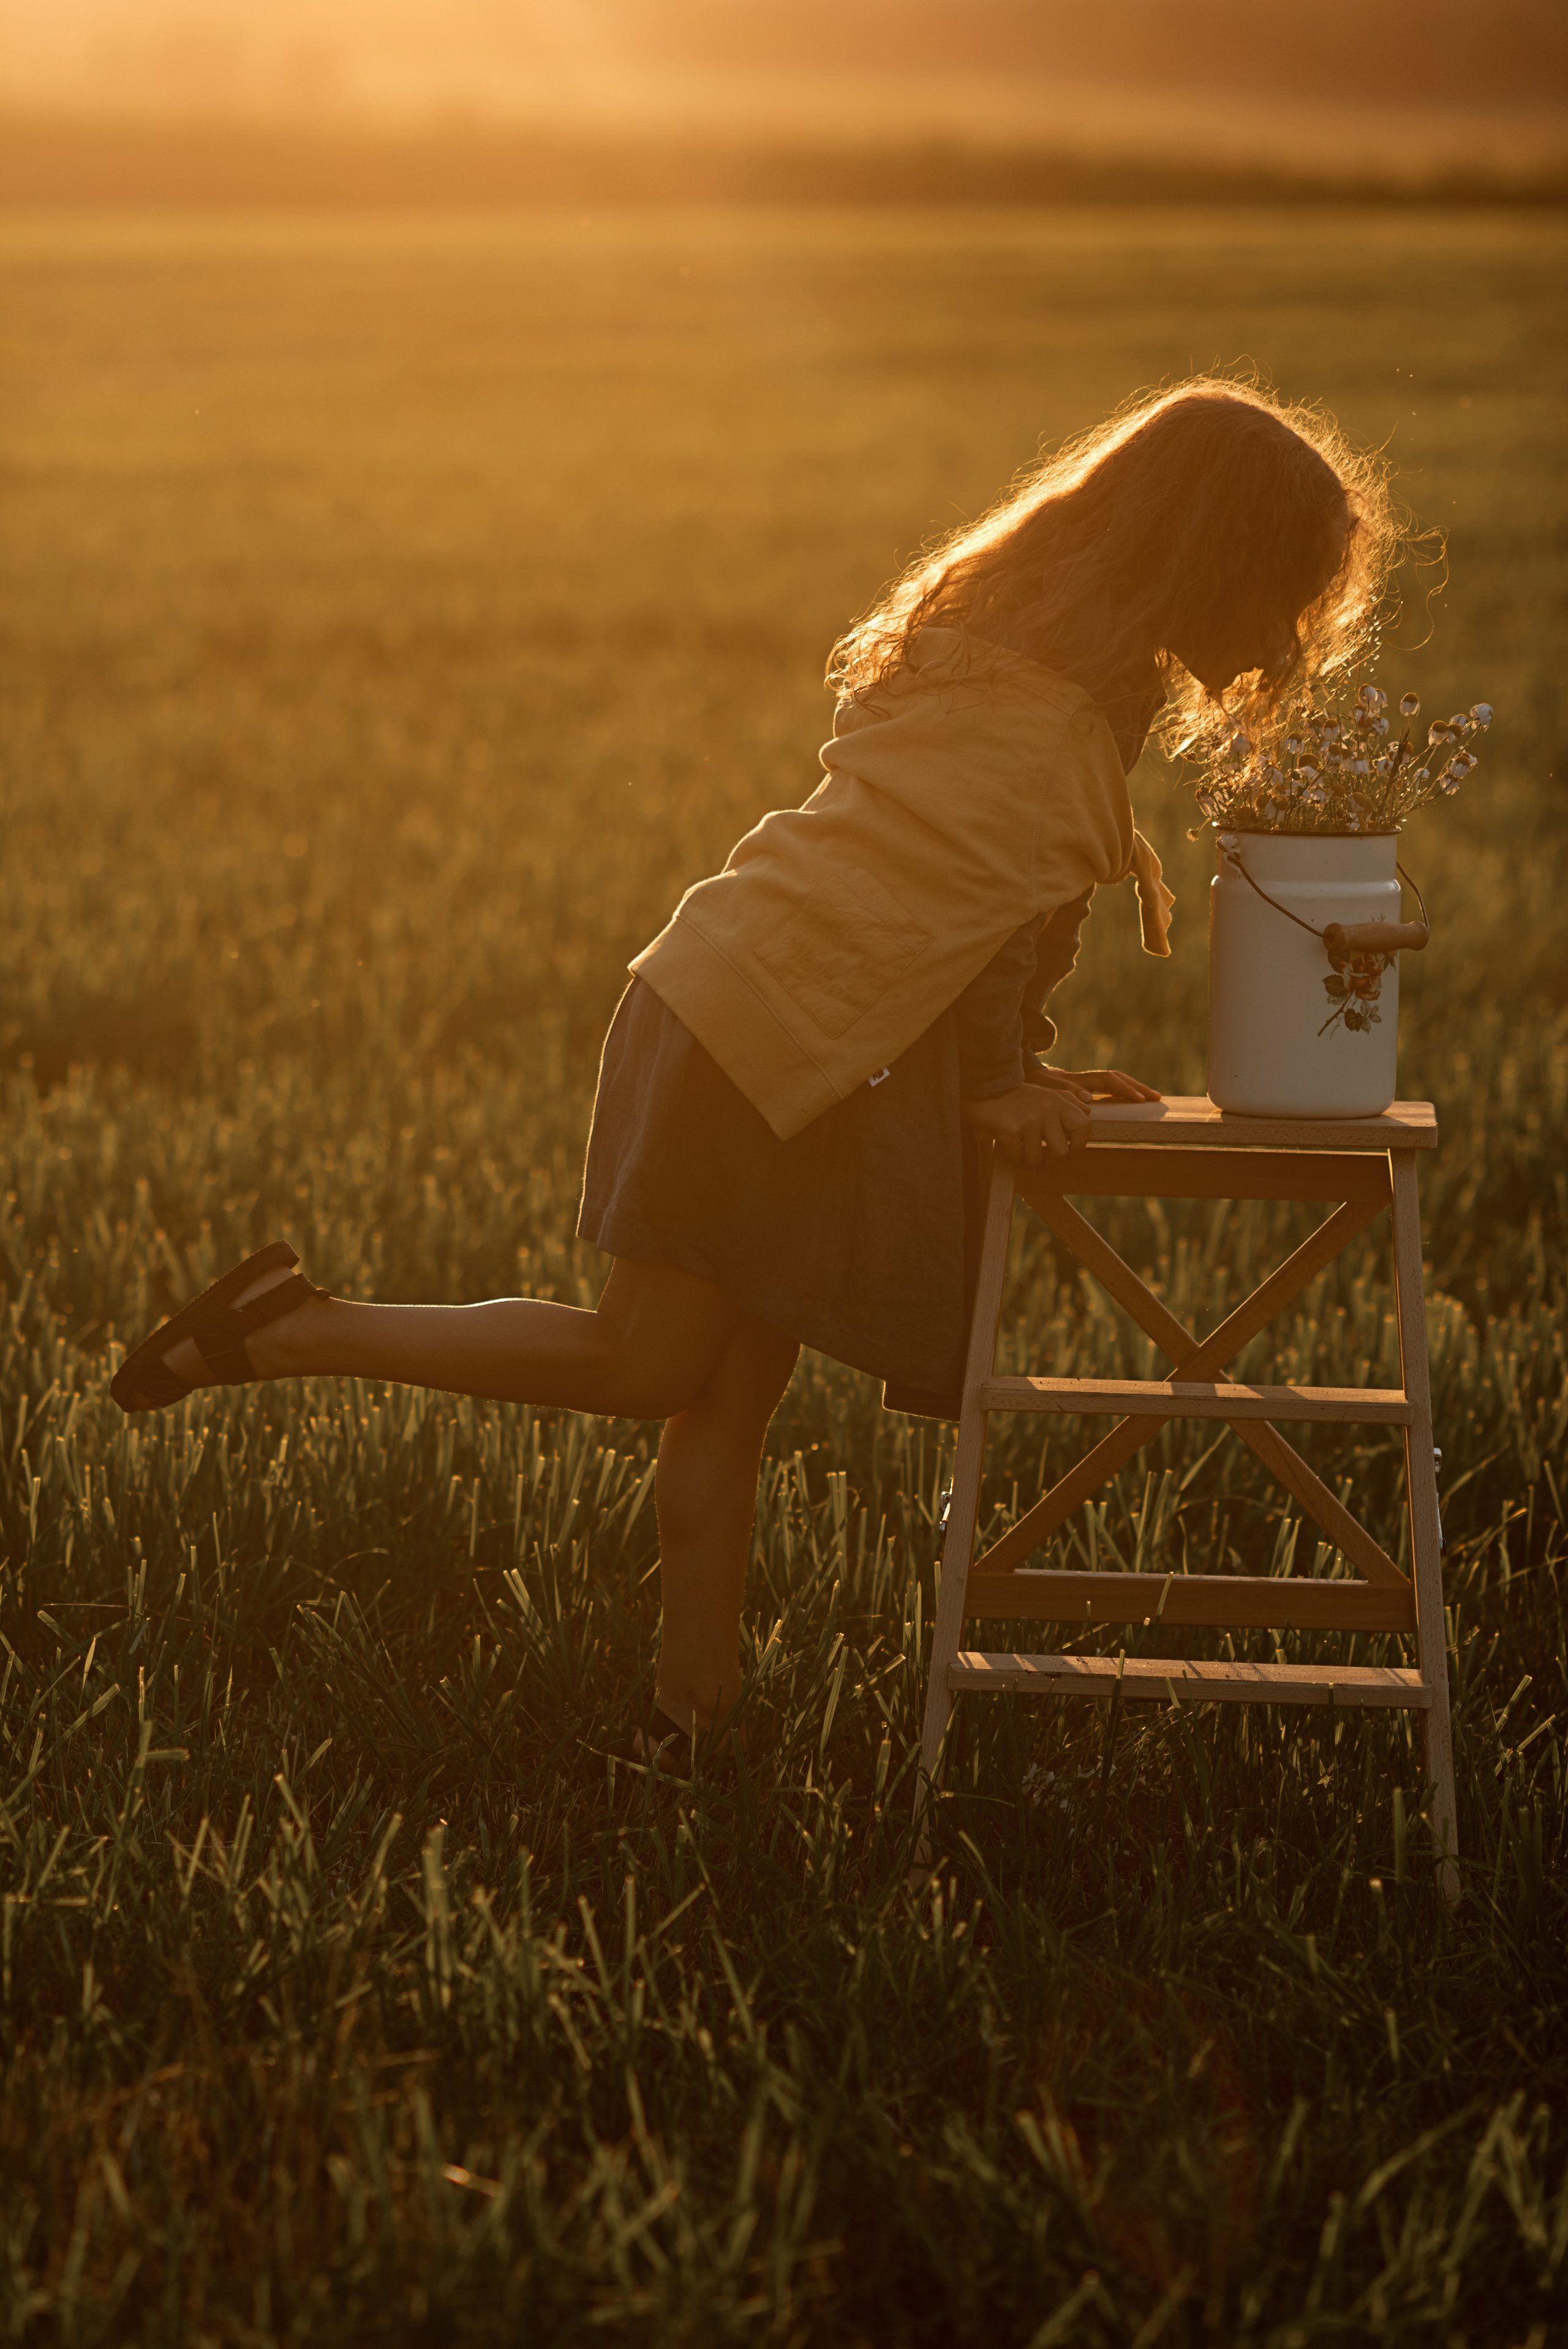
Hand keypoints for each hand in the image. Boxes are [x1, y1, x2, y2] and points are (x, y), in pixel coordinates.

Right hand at [962, 1083, 1090, 1167]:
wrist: (984, 1090)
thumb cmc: (1017, 1096)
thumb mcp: (1045, 1093)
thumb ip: (1068, 1100)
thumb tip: (1089, 1111)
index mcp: (1058, 1101)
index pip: (1084, 1126)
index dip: (1080, 1145)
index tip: (1069, 1151)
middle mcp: (1047, 1109)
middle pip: (1061, 1152)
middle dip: (1051, 1161)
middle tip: (1042, 1160)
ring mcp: (1028, 1119)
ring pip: (1037, 1159)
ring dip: (1028, 1162)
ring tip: (1023, 1155)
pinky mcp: (1010, 1129)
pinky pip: (1017, 1157)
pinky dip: (1012, 1157)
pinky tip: (1008, 1149)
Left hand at [1029, 1064, 1162, 1105]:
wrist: (1015, 1075)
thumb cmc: (1028, 1083)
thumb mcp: (1042, 1087)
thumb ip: (1064, 1089)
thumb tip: (1089, 1098)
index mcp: (1077, 1079)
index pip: (1109, 1081)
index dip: (1125, 1090)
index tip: (1140, 1101)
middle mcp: (1082, 1080)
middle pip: (1116, 1079)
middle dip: (1136, 1087)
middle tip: (1156, 1097)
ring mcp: (1081, 1084)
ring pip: (1112, 1082)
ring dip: (1131, 1089)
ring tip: (1149, 1098)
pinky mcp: (1077, 1090)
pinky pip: (1103, 1090)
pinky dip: (1118, 1094)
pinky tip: (1127, 1102)